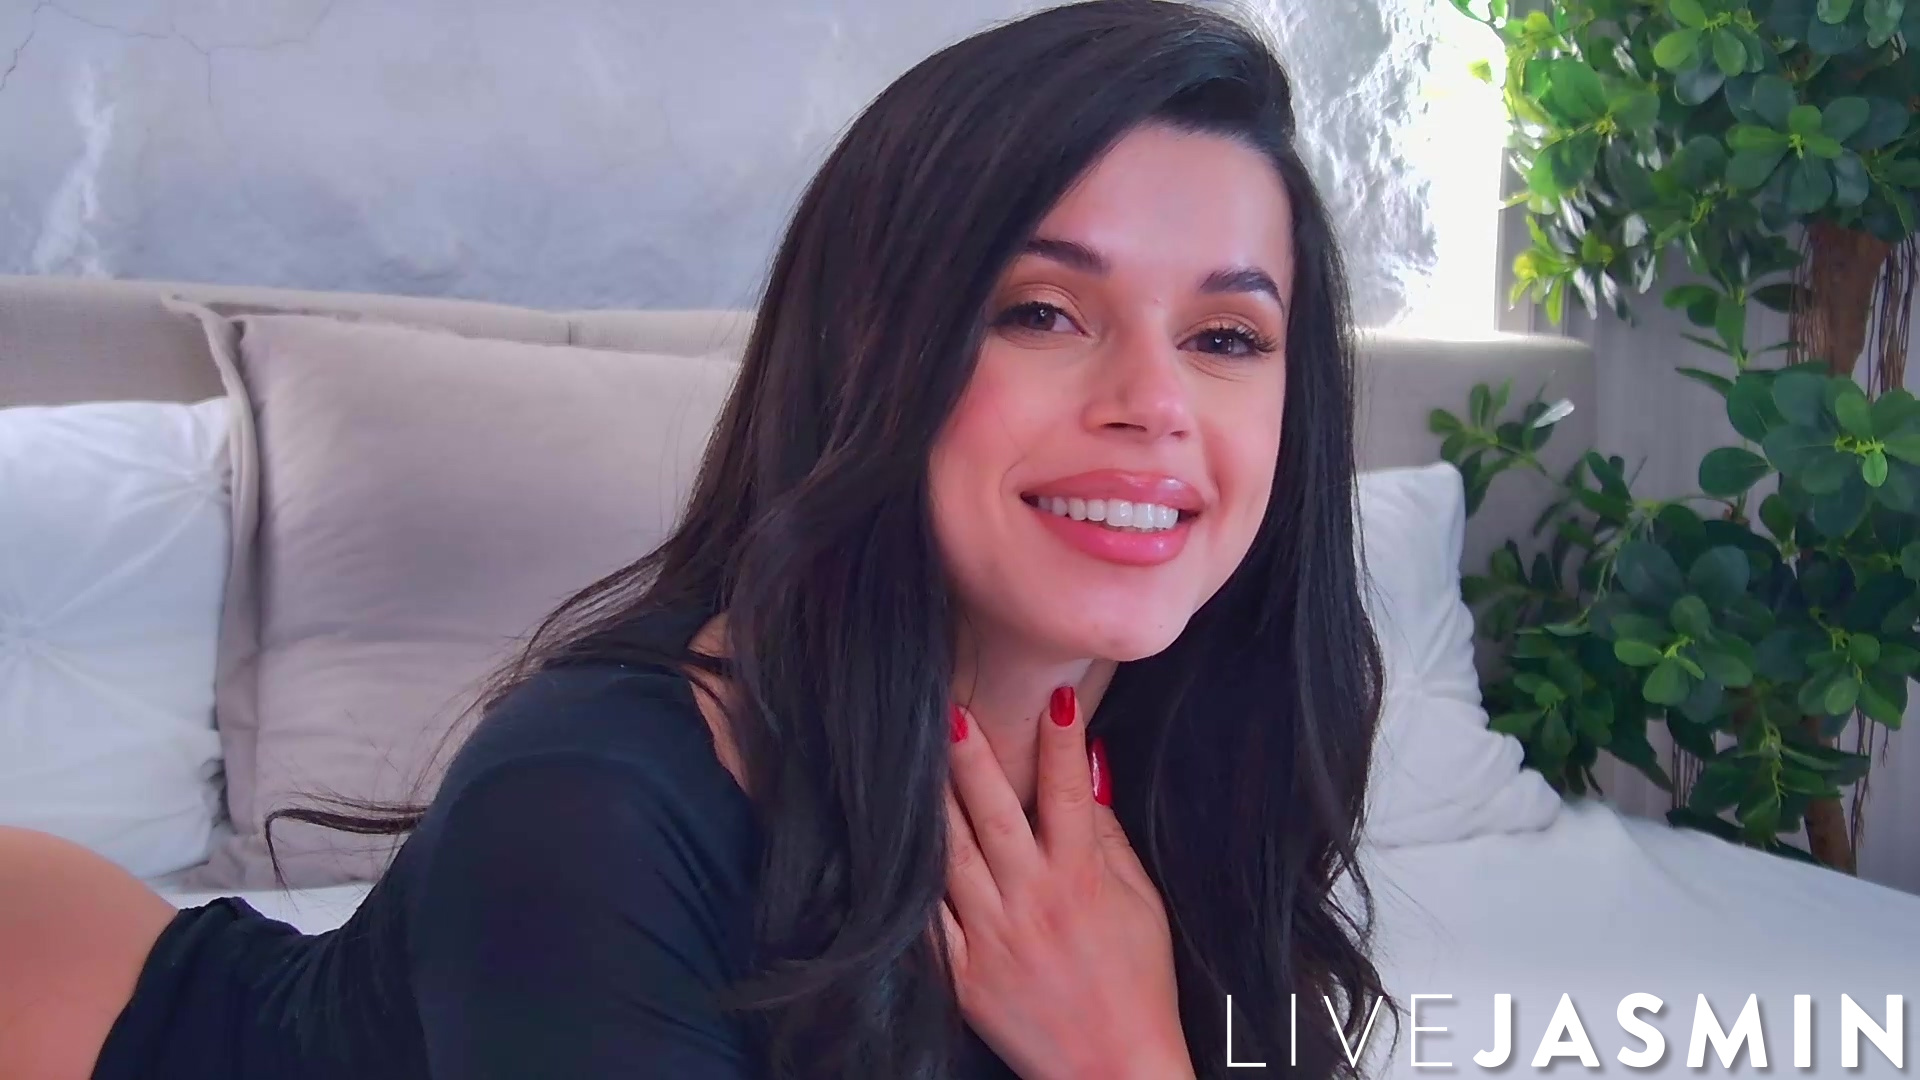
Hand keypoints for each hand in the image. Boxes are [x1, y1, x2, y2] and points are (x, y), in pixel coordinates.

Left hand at [941, 688, 1194, 1079]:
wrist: (1114, 1070)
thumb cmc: (1136, 981)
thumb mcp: (1142, 903)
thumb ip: (1108, 836)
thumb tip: (1087, 770)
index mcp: (1081, 881)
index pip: (1069, 794)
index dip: (1062, 741)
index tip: (1058, 694)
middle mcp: (1032, 902)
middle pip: (994, 815)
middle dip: (973, 758)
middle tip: (951, 707)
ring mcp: (992, 938)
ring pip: (951, 855)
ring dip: (933, 804)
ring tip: (914, 758)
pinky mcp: (962, 974)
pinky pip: (928, 917)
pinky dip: (913, 878)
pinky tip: (894, 839)